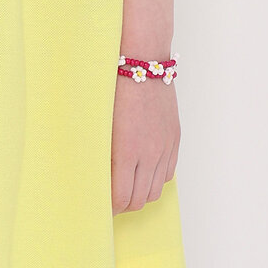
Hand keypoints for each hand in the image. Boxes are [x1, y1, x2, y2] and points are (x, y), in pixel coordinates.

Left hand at [111, 73, 180, 213]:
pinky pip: (168, 174)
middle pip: (138, 200)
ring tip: (126, 189)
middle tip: (110, 202)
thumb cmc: (113, 85)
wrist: (142, 59)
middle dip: (123, 206)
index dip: (108, 209)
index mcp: (126, 151)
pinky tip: (143, 173)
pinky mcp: (174, 139)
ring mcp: (164, 147)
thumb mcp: (100, 121)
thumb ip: (100, 152)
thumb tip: (93, 175)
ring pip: (155, 191)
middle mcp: (149, 154)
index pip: (120, 198)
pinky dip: (155, 180)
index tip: (98, 208)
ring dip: (140, 195)